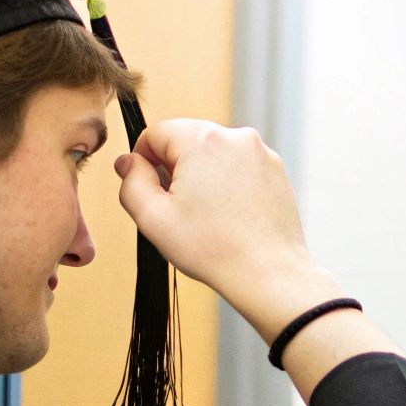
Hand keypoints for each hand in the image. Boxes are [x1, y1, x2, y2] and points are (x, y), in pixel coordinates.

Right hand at [113, 120, 339, 338]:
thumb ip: (132, 182)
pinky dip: (229, 184)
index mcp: (203, 140)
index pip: (157, 133)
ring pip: (214, 154)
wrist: (269, 272)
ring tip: (205, 215)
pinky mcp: (276, 171)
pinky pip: (239, 167)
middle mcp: (236, 137)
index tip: (149, 189)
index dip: (144, 160)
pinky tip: (228, 216)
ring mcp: (261, 153)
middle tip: (177, 208)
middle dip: (175, 168)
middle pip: (188, 140)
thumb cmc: (212, 249)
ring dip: (202, 176)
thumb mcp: (153, 218)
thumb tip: (129, 162)